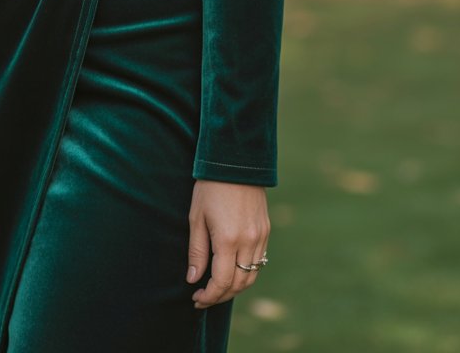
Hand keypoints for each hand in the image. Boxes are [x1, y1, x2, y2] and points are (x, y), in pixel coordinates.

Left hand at [186, 180, 269, 307]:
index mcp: (228, 239)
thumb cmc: (210, 188)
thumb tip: (193, 279)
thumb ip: (196, 251)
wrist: (235, 161)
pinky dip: (246, 272)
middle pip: (238, 284)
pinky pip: (259, 261)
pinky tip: (231, 270)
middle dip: (220, 296)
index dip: (209, 296)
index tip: (196, 299)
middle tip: (203, 297)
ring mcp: (260, 236)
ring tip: (217, 287)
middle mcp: (248, 241)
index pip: (221, 282)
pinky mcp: (266, 230)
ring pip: (251, 275)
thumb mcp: (196, 217)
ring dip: (235, 287)